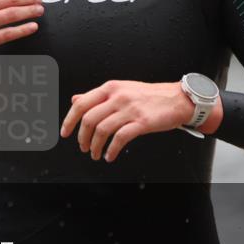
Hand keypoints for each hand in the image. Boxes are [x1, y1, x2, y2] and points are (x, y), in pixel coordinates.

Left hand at [60, 80, 222, 161]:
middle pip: (89, 118)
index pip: (82, 104)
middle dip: (82, 137)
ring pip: (102, 130)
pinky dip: (111, 150)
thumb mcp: (121, 89)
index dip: (69, 120)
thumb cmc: (150, 96)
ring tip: (95, 154)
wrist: (178, 99)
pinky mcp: (142, 122)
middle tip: (83, 147)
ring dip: (95, 146)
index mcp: (110, 88)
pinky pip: (120, 138)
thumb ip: (98, 96)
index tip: (65, 132)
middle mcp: (118, 97)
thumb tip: (76, 100)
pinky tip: (110, 155)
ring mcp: (130, 109)